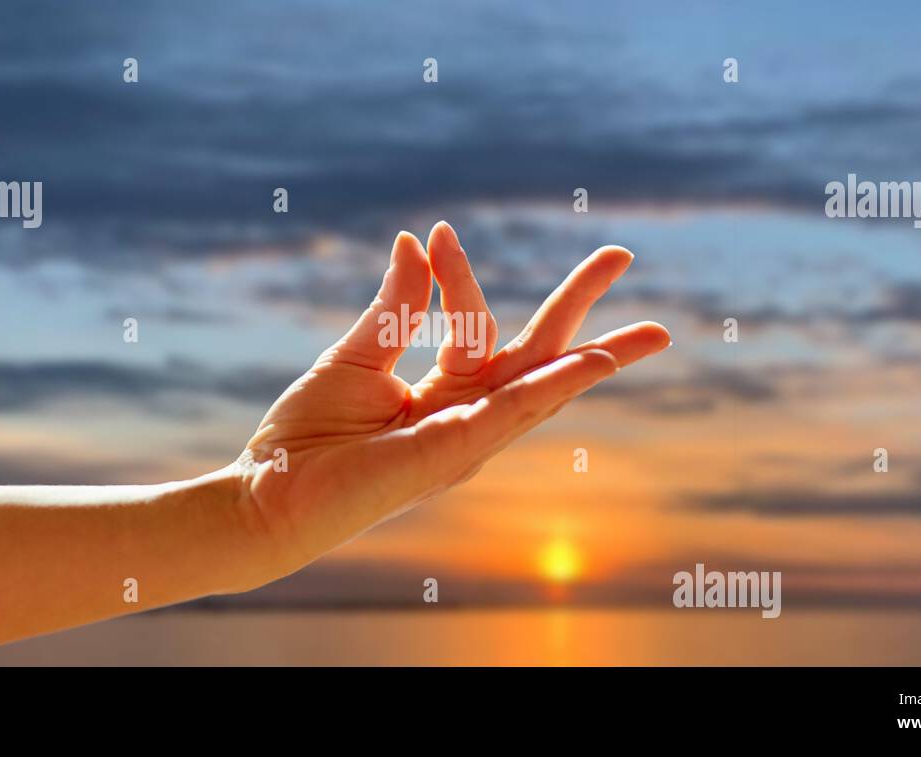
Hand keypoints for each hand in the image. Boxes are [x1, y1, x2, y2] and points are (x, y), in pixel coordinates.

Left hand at [237, 221, 670, 581]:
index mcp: (444, 394)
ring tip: (653, 331)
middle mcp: (466, 415)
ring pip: (541, 382)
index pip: (478, 325)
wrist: (267, 496)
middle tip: (623, 253)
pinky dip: (553, 386)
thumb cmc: (305, 437)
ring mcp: (467, 437)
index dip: (460, 274)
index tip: (436, 232)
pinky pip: (512, 411)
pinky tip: (591, 362)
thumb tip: (420, 240)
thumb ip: (398, 305)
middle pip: (537, 352)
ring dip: (595, 350)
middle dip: (580, 305)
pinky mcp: (454, 453)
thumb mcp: (356, 355)